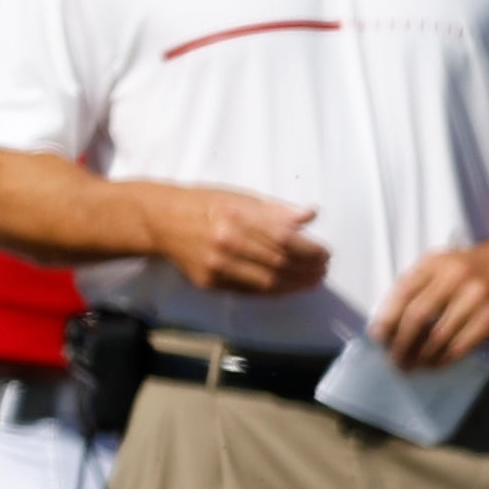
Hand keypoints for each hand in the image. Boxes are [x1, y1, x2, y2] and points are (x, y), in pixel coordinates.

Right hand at [130, 182, 329, 294]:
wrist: (163, 221)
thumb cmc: (205, 204)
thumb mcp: (239, 196)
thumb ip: (275, 209)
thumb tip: (310, 215)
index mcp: (236, 215)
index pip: (284, 237)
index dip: (309, 249)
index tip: (325, 253)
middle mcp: (226, 242)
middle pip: (278, 262)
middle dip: (306, 269)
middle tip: (323, 270)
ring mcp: (217, 265)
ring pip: (266, 282)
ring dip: (295, 285)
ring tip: (312, 281)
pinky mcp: (210, 282)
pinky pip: (249, 291)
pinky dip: (273, 292)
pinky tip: (287, 287)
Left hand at [369, 240, 488, 370]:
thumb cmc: (468, 269)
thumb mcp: (439, 265)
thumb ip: (416, 287)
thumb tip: (387, 325)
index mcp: (434, 263)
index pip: (402, 292)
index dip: (386, 318)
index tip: (378, 338)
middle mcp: (454, 277)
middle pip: (417, 316)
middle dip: (401, 343)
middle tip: (394, 360)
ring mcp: (475, 298)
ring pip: (438, 336)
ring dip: (421, 356)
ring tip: (412, 365)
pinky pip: (460, 346)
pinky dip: (443, 359)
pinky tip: (434, 363)